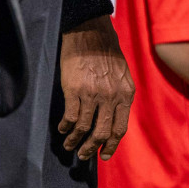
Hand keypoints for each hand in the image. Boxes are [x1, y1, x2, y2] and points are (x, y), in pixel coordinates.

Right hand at [57, 16, 134, 160]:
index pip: (120, 128)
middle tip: (84, 155)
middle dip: (91, 148)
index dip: (111, 145)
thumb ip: (120, 95)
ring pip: (84, 128)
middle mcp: (112, 96)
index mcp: (126, 93)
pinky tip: (62, 129)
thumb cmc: (106, 52)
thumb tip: (113, 117)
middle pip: (102, 133)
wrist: (90, 32)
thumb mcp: (122, 74)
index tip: (104, 154)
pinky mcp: (75, 90)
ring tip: (69, 146)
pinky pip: (70, 117)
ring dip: (75, 141)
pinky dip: (65, 127)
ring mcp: (93, 94)